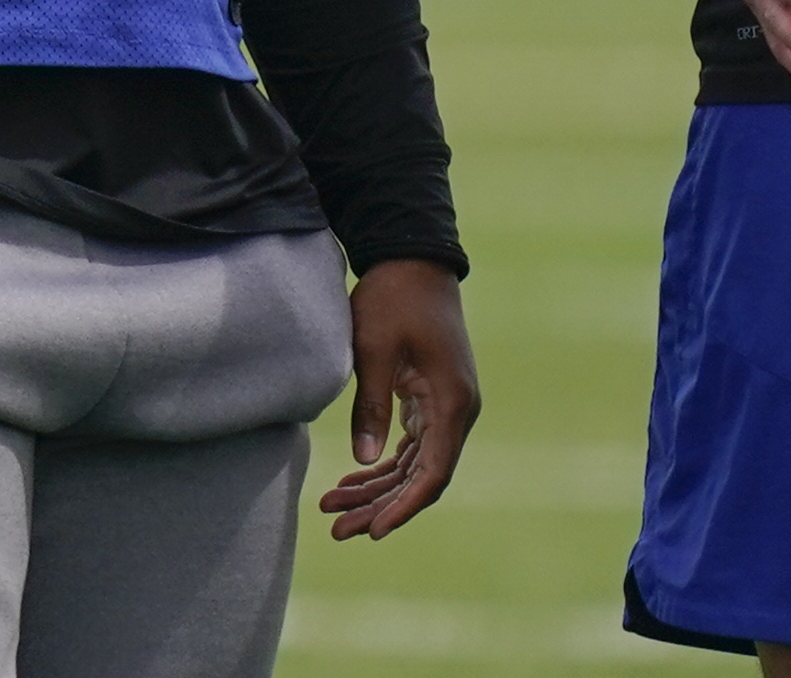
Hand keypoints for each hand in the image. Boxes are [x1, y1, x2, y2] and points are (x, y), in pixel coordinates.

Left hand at [315, 259, 478, 540]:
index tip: (374, 531)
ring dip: (377, 490)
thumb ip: (372, 405)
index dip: (403, 507)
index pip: (433, 473)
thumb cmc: (394, 298)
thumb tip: (362, 462)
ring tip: (333, 512)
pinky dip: (383, 467)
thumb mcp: (376, 348)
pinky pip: (411, 447)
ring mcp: (446, 406)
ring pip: (414, 466)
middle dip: (381, 507)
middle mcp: (458, 410)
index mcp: (452, 402)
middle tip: (338, 531)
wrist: (413, 259)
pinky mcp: (431, 400)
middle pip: (422, 478)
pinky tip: (350, 483)